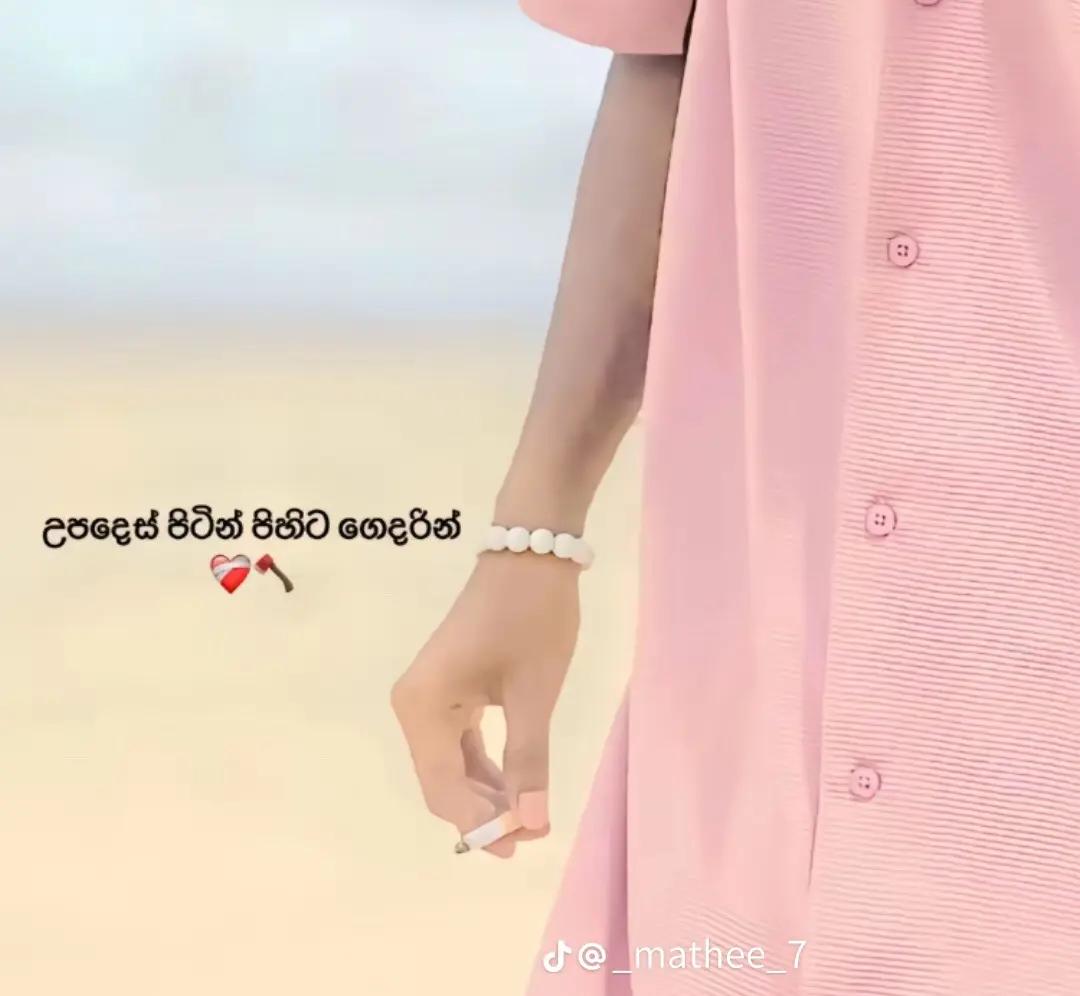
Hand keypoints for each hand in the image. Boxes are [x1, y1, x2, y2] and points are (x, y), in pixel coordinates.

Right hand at [391, 549, 580, 856]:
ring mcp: (428, 697)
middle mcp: (414, 705)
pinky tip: (515, 784)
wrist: (530, 553)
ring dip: (486, 793)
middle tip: (533, 831)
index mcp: (423, 706)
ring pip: (451, 765)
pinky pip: (459, 742)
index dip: (479, 825)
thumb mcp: (534, 692)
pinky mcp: (447, 689)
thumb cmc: (531, 618)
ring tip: (530, 814)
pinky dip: (485, 767)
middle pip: (441, 781)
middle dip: (483, 812)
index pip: (443, 788)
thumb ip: (529, 761)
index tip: (524, 844)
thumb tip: (531, 824)